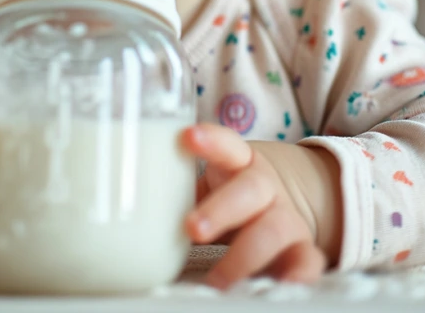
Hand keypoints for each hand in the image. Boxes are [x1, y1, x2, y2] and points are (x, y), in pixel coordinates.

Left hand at [182, 123, 331, 287]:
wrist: (280, 207)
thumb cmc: (228, 196)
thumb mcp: (206, 186)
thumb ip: (174, 191)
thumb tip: (116, 205)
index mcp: (239, 164)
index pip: (228, 145)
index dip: (210, 141)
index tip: (187, 138)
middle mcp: (265, 188)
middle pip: (249, 191)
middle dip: (221, 209)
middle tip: (192, 228)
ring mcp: (286, 218)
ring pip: (274, 229)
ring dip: (246, 255)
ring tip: (220, 279)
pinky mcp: (302, 248)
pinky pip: (308, 260)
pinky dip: (299, 274)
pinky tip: (284, 286)